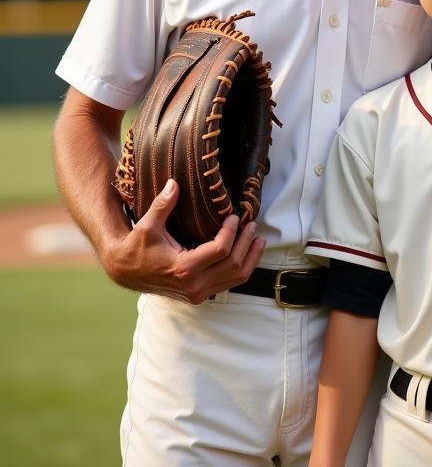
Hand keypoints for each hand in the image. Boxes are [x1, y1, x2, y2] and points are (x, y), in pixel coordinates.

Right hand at [103, 179, 265, 301]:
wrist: (125, 272)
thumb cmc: (137, 246)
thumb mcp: (147, 225)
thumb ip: (163, 205)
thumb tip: (174, 182)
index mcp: (183, 269)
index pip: (221, 250)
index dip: (232, 231)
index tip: (234, 216)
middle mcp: (194, 286)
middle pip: (233, 265)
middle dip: (246, 243)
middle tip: (252, 224)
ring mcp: (198, 294)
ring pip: (236, 278)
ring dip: (250, 258)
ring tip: (258, 239)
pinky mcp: (199, 295)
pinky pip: (229, 284)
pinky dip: (242, 268)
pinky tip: (247, 253)